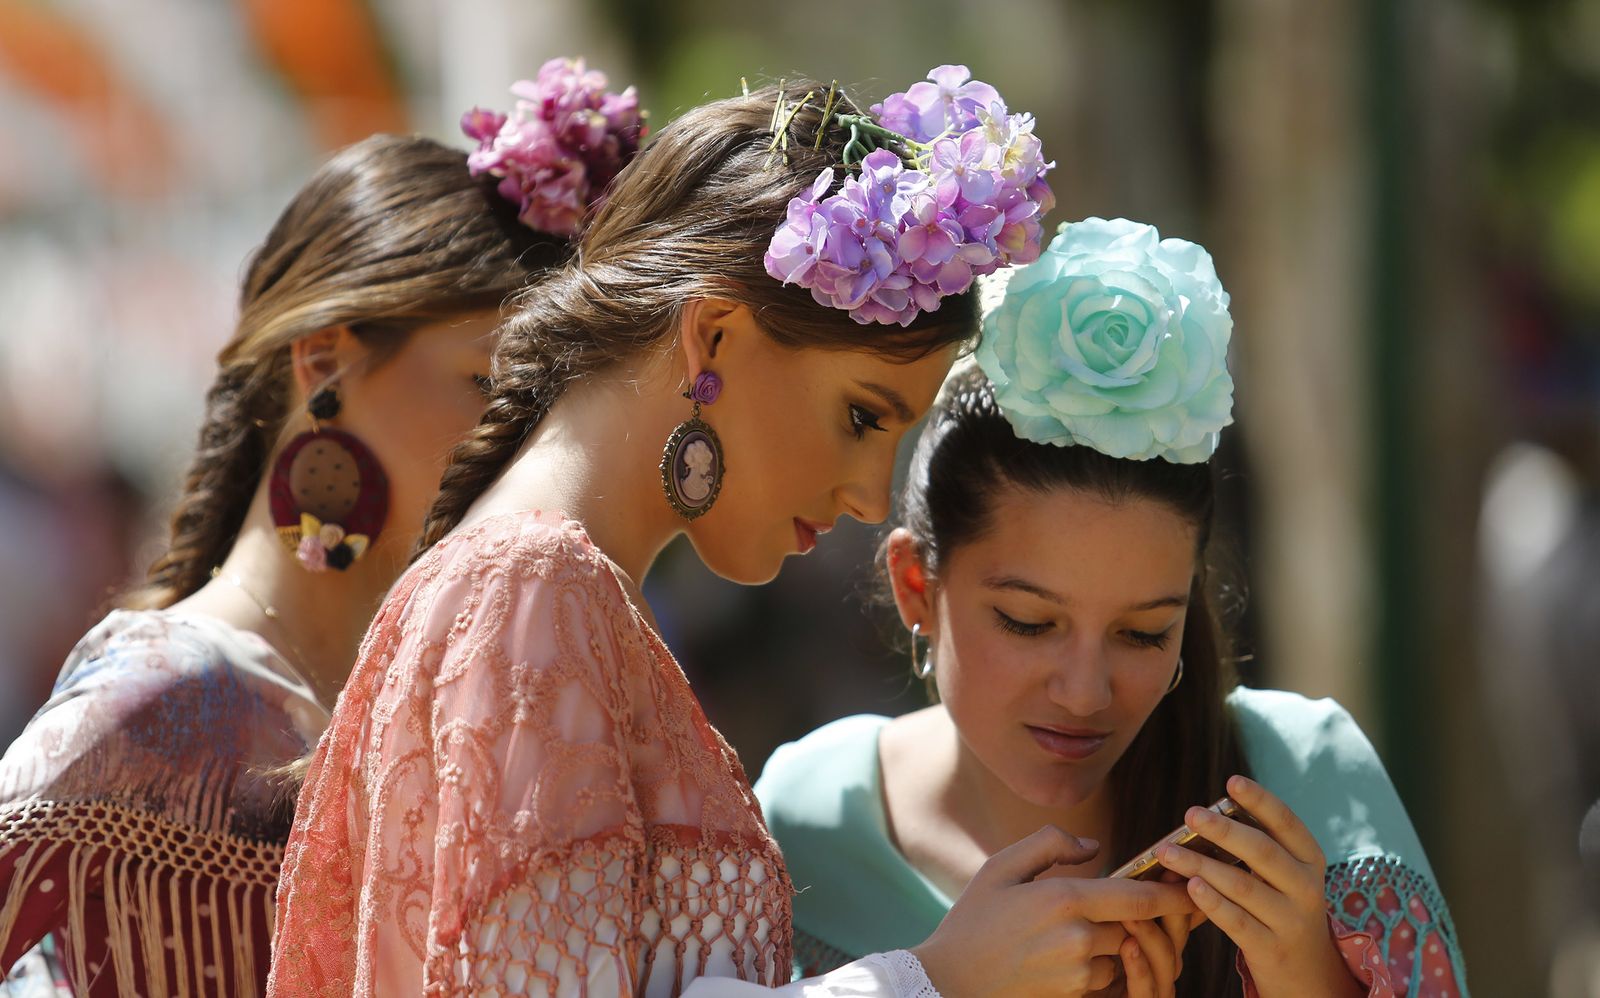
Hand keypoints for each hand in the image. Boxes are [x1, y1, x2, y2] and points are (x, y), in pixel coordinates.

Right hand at [912, 825, 1198, 997]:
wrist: (950, 981)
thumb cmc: (973, 919)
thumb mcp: (1001, 867)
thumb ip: (1050, 844)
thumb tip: (1094, 848)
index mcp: (1064, 898)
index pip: (1138, 897)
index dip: (1172, 893)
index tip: (1192, 885)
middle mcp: (1078, 937)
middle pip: (1137, 926)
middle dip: (1146, 918)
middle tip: (1155, 905)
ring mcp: (1079, 972)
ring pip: (1123, 952)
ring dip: (1121, 941)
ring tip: (1100, 928)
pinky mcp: (1074, 995)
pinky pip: (1107, 977)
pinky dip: (1104, 964)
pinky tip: (1078, 953)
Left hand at [1155, 776, 1359, 997]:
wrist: (1307, 973)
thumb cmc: (1281, 907)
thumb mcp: (1284, 875)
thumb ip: (1259, 847)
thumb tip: (1206, 813)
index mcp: (1309, 860)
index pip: (1287, 823)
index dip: (1261, 800)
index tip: (1231, 781)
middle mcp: (1306, 887)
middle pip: (1263, 852)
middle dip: (1224, 830)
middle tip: (1190, 814)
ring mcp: (1291, 920)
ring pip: (1243, 887)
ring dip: (1202, 865)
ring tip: (1168, 851)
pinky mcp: (1271, 949)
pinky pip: (1237, 922)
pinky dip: (1212, 902)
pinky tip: (1189, 886)